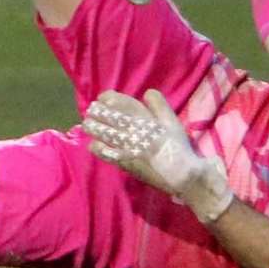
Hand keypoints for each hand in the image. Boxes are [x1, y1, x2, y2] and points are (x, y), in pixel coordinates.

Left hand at [83, 90, 233, 222]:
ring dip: (94, 127)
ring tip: (87, 124)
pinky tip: (92, 144)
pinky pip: (106, 153)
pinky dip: (97, 147)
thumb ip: (160, 105)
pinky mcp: (124, 163)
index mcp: (146, 120)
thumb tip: (147, 92)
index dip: (109, 99)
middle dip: (98, 112)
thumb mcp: (173, 122)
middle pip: (110, 118)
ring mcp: (127, 148)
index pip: (122, 104)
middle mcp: (134, 132)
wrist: (181, 175)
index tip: (103, 97)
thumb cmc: (178, 147)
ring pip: (105, 133)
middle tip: (91, 109)